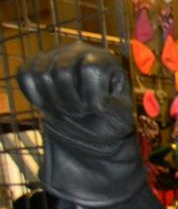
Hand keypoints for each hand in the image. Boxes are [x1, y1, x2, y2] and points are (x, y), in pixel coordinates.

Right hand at [17, 41, 144, 206]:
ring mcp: (56, 59)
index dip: (89, 97)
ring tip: (68, 114)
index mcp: (107, 63)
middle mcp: (81, 53)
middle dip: (71, 101)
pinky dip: (37, 96)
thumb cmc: (111, 140)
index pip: (90, 69)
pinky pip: (28, 76)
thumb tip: (99, 114)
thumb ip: (113, 114)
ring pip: (43, 71)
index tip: (93, 114)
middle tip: (80, 117)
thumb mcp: (119, 126)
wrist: (93, 155)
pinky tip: (51, 109)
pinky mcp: (37, 72)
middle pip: (62, 67)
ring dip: (55, 101)